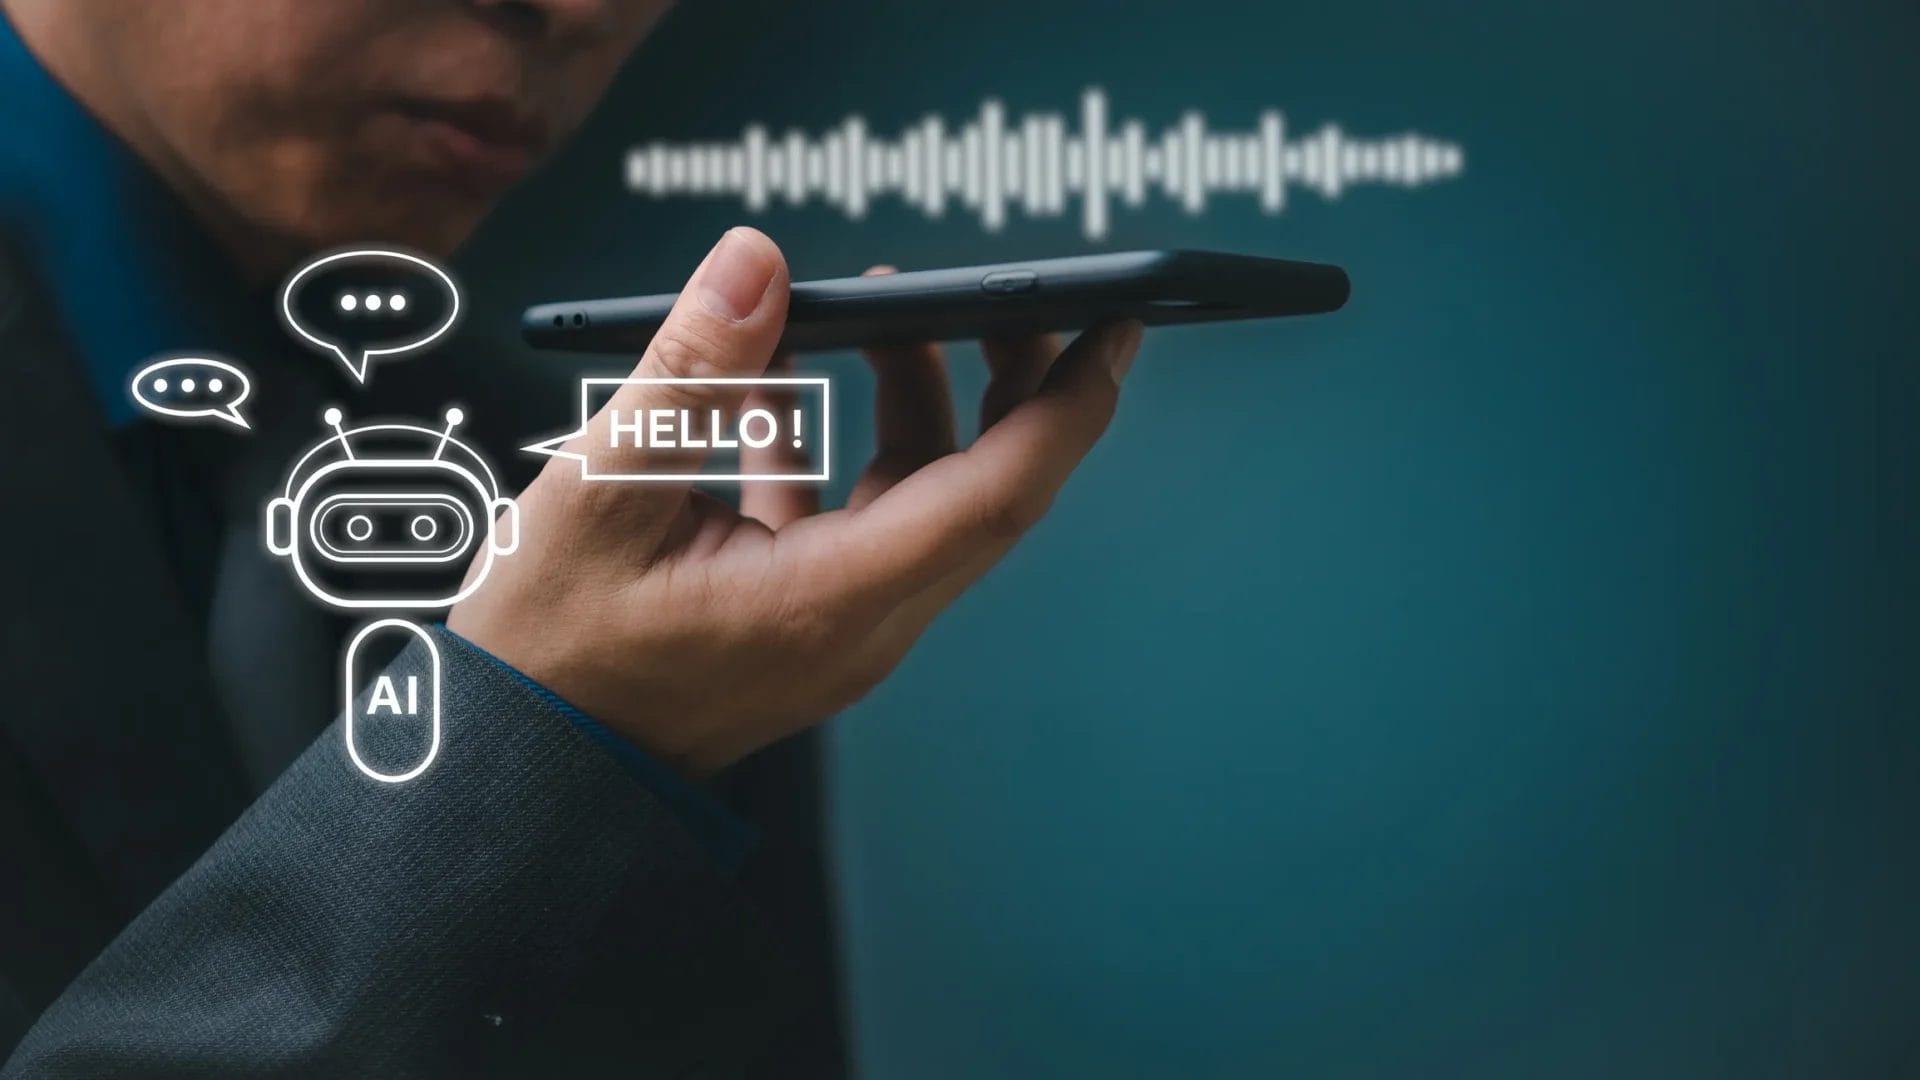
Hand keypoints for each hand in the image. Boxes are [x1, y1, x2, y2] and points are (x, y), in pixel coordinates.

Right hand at [447, 227, 1141, 775]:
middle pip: (980, 490)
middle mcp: (859, 621)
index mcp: (833, 601)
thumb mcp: (601, 494)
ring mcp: (834, 624)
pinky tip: (774, 387)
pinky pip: (849, 515)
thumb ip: (692, 373)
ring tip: (874, 308)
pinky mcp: (798, 616)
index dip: (1066, 403)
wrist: (520, 770)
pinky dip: (831, 442)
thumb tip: (758, 262)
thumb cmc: (548, 656)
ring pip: (916, 497)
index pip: (1000, 493)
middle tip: (1009, 290)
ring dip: (911, 400)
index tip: (1116, 323)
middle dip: (1008, 381)